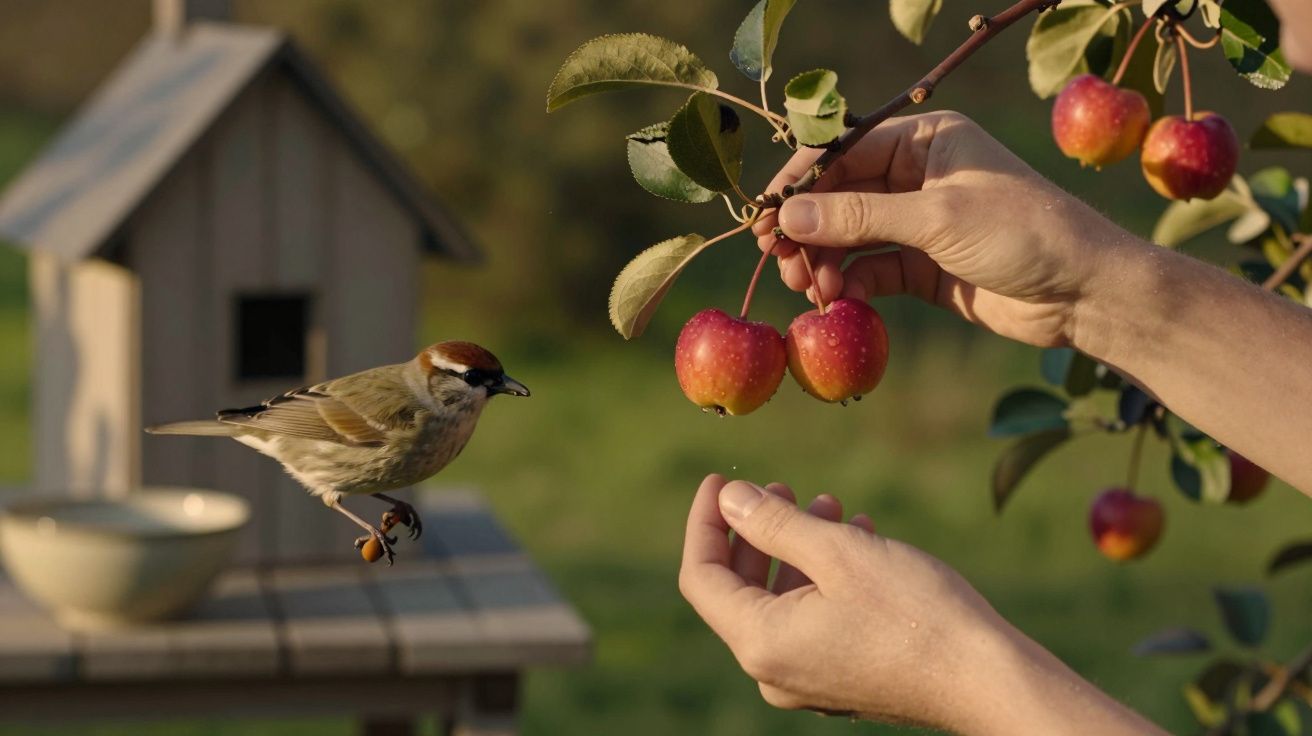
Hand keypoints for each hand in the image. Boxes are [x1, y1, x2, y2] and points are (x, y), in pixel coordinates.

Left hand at [679, 474, 1170, 734]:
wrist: (989, 680)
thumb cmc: (915, 612)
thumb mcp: (838, 551)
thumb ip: (773, 524)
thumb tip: (729, 500)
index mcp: (761, 643)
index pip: (702, 577)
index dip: (704, 522)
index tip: (719, 479)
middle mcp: (774, 671)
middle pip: (739, 589)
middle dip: (756, 531)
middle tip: (781, 485)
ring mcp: (808, 681)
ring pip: (780, 600)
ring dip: (797, 548)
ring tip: (831, 505)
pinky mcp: (841, 679)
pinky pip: (811, 619)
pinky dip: (822, 576)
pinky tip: (859, 539)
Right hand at [752, 111, 1145, 347]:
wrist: (1083, 293)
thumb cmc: (1021, 233)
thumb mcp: (937, 218)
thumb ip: (859, 216)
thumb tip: (788, 215)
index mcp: (926, 140)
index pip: (844, 150)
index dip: (800, 181)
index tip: (764, 214)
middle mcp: (918, 175)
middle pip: (840, 195)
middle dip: (807, 227)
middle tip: (778, 260)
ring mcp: (919, 222)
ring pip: (850, 236)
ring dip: (822, 260)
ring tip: (806, 287)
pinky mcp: (923, 266)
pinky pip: (870, 269)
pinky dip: (849, 284)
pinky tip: (835, 300)